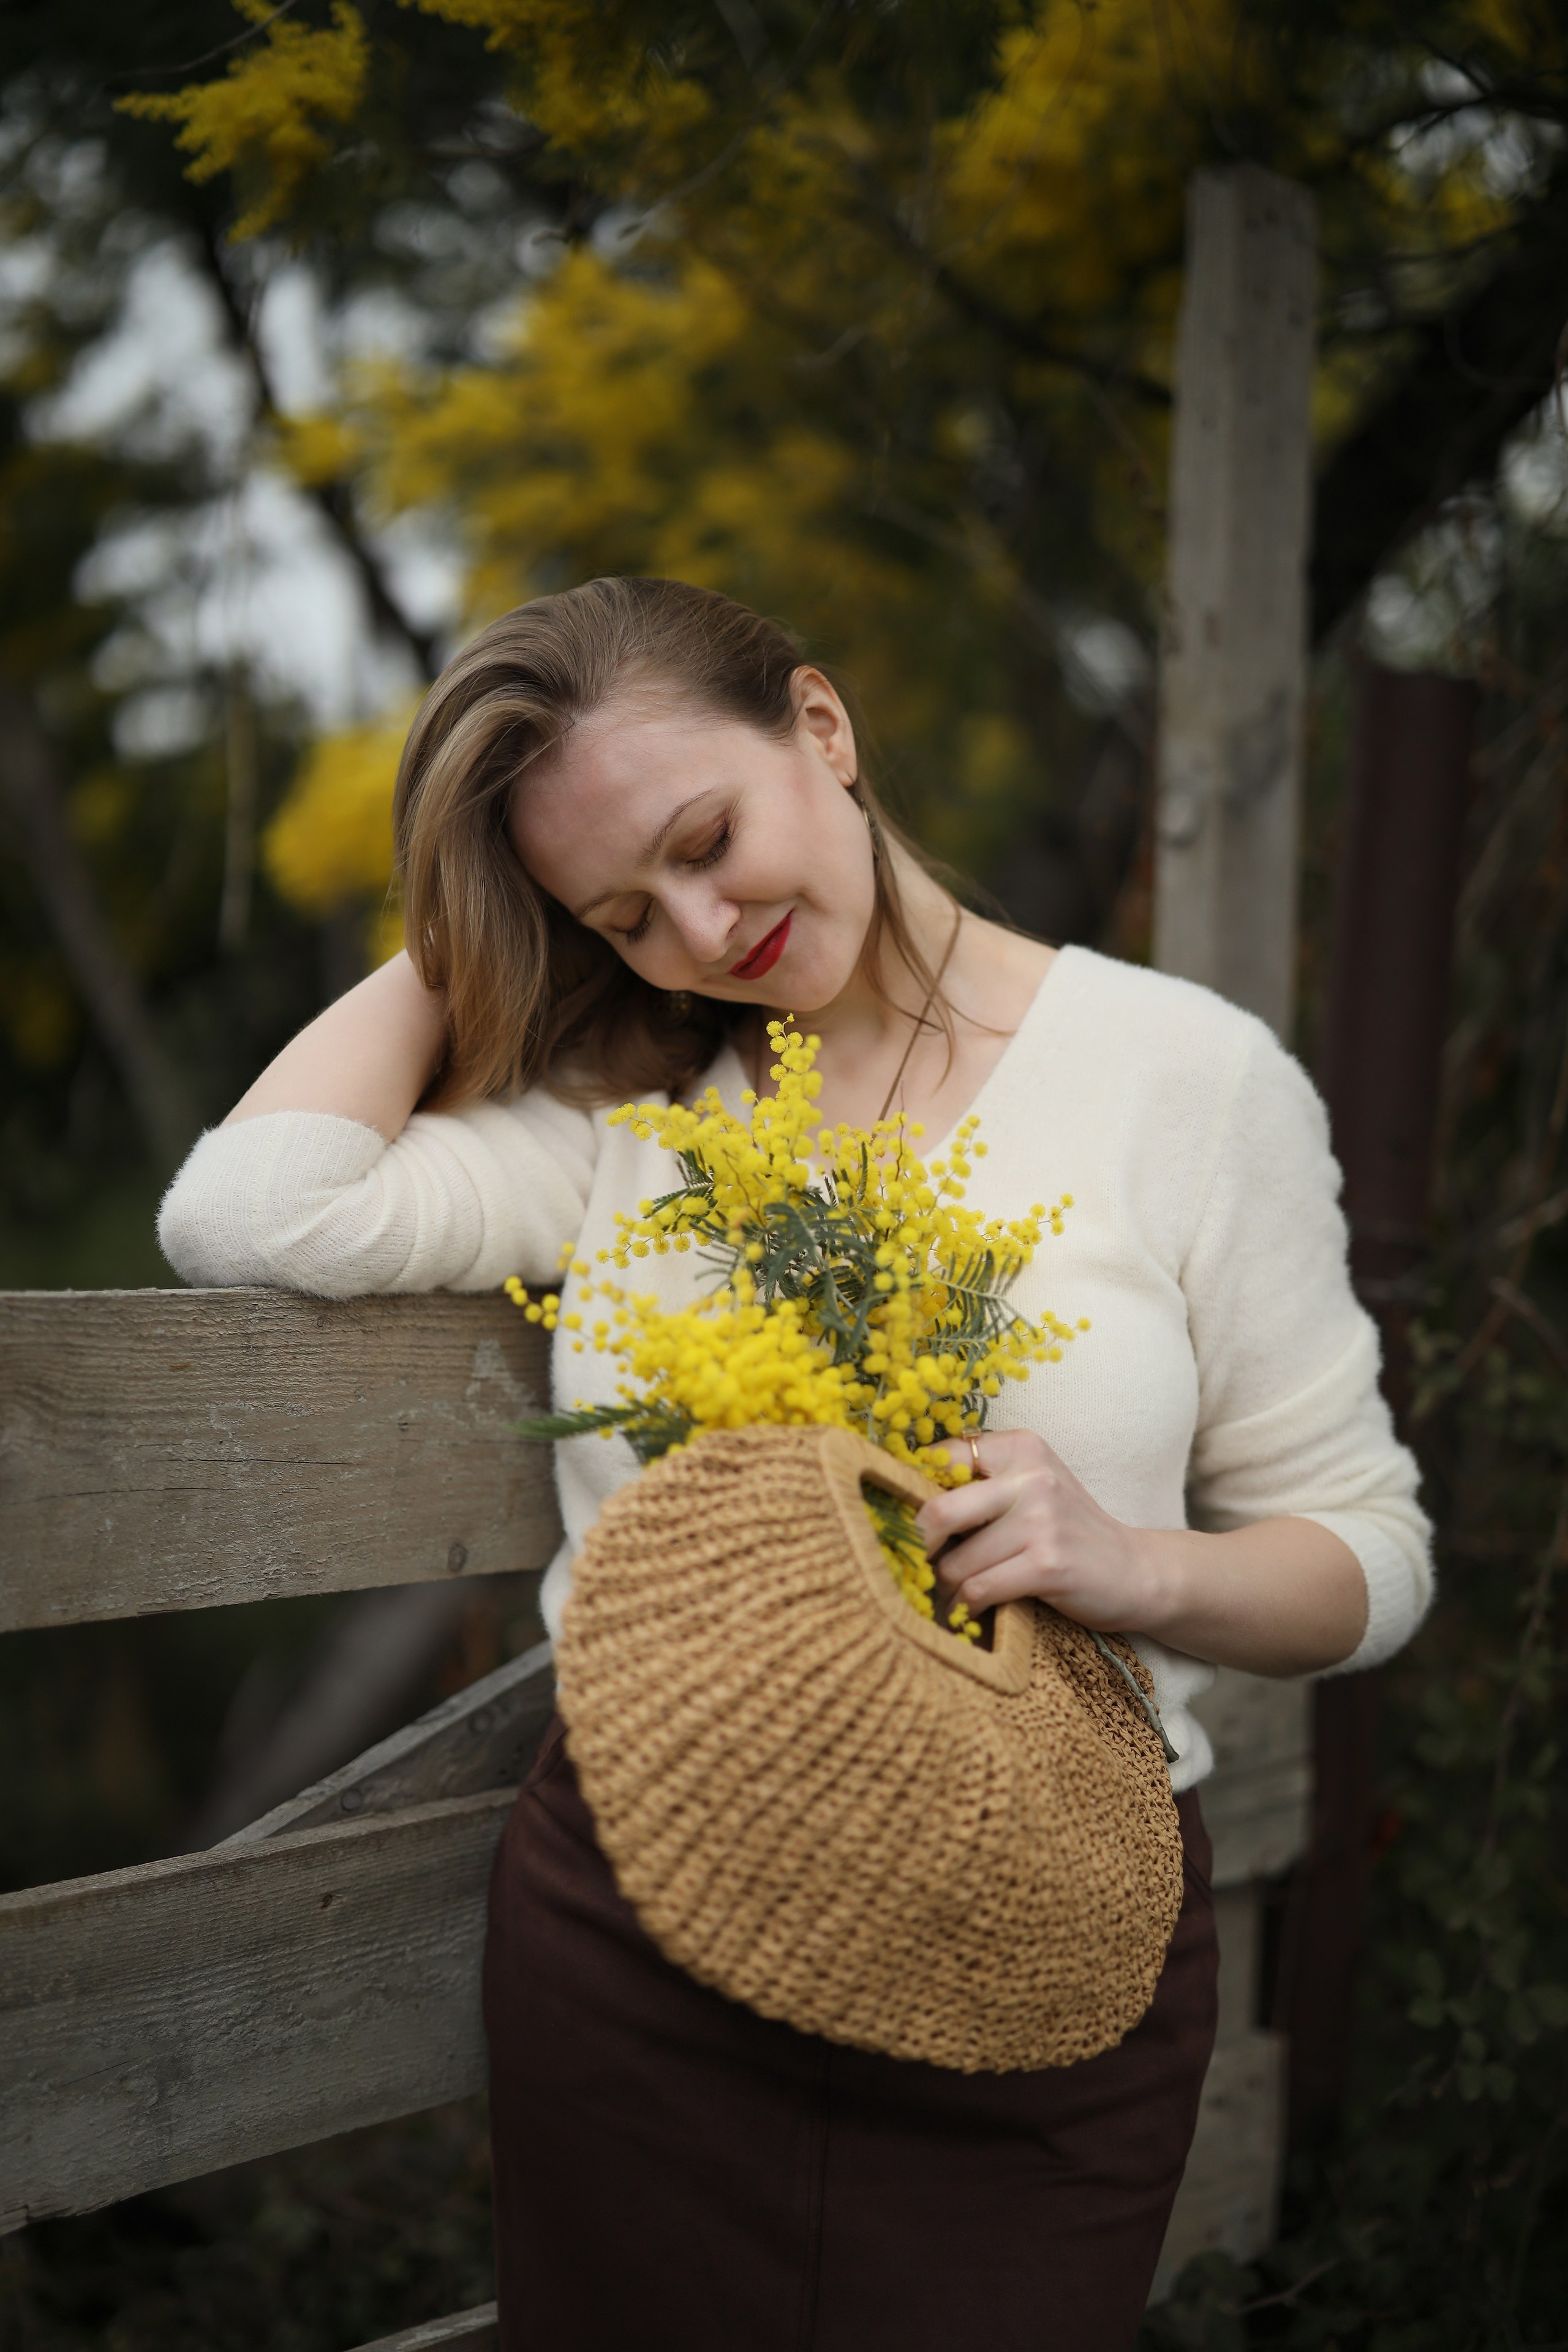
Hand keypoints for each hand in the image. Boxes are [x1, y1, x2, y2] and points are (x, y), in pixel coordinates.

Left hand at [913, 1428, 1371, 1674]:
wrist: (1136, 1571)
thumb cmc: (1066, 1531)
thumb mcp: (1027, 1488)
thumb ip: (975, 1484)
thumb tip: (897, 1500)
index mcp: (1020, 1446)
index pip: (937, 1460)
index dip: (913, 1498)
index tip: (911, 1523)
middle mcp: (1031, 1475)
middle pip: (936, 1512)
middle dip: (921, 1548)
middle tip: (921, 1566)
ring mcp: (1041, 1519)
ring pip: (955, 1562)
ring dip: (950, 1586)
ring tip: (963, 1590)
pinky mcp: (1048, 1564)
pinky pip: (978, 1590)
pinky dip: (970, 1605)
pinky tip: (982, 1607)